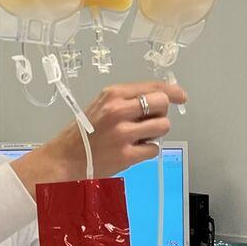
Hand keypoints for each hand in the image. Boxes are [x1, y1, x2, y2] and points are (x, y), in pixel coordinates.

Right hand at [12, 82, 186, 195]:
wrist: (65, 158)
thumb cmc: (84, 132)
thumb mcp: (101, 105)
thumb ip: (126, 100)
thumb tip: (162, 99)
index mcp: (112, 94)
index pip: (152, 87)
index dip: (172, 91)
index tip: (181, 96)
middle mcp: (118, 110)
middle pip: (162, 104)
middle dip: (160, 113)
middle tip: (148, 122)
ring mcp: (123, 133)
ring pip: (162, 126)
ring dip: (155, 133)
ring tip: (139, 137)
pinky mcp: (126, 155)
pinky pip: (154, 149)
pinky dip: (147, 151)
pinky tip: (133, 150)